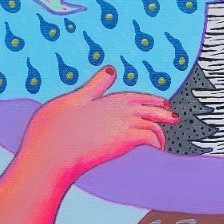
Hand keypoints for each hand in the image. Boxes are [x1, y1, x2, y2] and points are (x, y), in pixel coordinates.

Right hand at [21, 67, 177, 186]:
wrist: (50, 154)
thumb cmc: (52, 129)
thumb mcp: (72, 100)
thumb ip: (94, 86)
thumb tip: (111, 70)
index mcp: (107, 97)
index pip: (137, 96)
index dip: (151, 100)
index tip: (162, 103)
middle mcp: (120, 109)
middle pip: (151, 108)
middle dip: (163, 113)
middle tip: (174, 117)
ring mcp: (124, 124)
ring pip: (153, 124)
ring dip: (160, 132)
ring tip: (163, 140)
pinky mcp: (125, 141)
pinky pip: (149, 138)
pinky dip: (155, 142)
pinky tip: (155, 149)